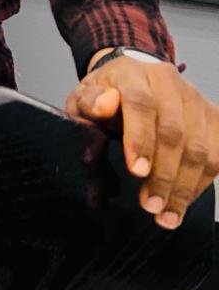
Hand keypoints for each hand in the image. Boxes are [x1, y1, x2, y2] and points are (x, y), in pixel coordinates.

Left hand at [67, 56, 218, 228]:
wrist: (129, 80)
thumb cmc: (103, 96)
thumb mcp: (83, 98)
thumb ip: (89, 105)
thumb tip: (105, 105)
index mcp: (134, 74)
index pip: (141, 105)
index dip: (141, 139)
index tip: (137, 171)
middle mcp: (169, 82)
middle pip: (175, 131)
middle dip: (164, 175)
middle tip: (150, 206)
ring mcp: (195, 99)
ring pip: (200, 148)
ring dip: (186, 187)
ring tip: (167, 215)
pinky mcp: (212, 116)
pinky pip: (217, 154)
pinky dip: (203, 183)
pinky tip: (185, 202)